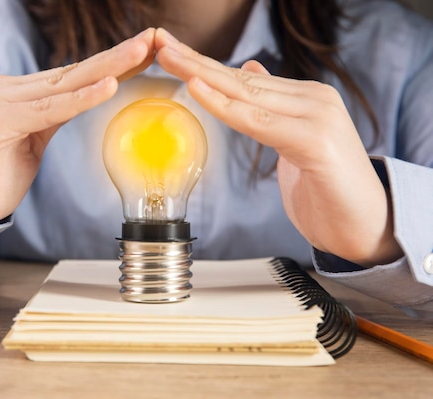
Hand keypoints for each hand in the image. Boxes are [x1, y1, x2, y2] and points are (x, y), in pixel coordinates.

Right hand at [0, 28, 155, 228]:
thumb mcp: (28, 145)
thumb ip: (49, 121)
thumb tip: (80, 106)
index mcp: (21, 96)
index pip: (74, 77)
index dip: (112, 64)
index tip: (145, 53)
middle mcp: (10, 91)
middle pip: (75, 72)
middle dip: (118, 56)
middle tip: (154, 38)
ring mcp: (0, 103)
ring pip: (65, 84)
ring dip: (108, 68)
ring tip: (142, 51)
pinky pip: (47, 111)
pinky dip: (80, 100)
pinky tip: (108, 87)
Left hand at [155, 28, 401, 266]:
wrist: (365, 227)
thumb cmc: (326, 190)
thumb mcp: (294, 142)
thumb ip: (273, 108)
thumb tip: (251, 70)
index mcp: (306, 99)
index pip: (245, 78)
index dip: (205, 66)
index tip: (171, 53)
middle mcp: (313, 100)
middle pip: (241, 78)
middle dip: (195, 62)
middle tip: (159, 45)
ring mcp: (317, 117)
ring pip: (247, 94)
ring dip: (201, 74)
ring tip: (168, 58)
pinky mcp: (316, 142)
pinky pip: (258, 122)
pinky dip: (224, 106)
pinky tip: (197, 88)